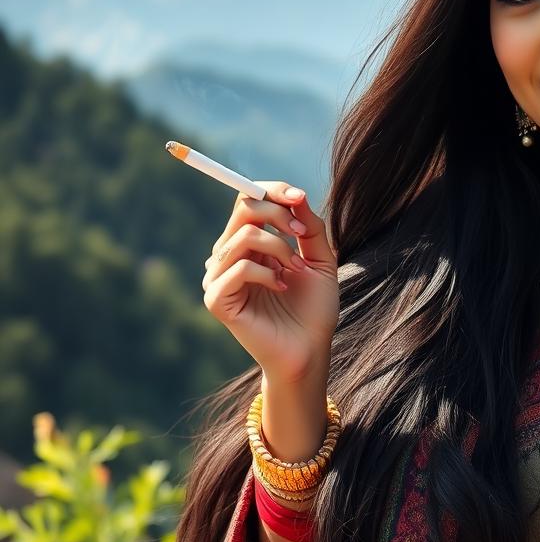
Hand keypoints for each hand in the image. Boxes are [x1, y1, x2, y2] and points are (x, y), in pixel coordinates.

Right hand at [202, 182, 337, 383]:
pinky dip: (266, 272)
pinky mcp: (217, 299)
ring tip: (298, 270)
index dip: (273, 190)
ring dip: (279, 248)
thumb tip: (296, 195)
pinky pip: (237, 268)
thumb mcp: (320, 260)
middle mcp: (230, 255)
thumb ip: (310, 227)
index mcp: (250, 243)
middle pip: (243, 208)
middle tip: (302, 233)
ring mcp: (220, 277)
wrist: (310, 350)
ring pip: (243, 236)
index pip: (248, 200)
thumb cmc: (314, 308)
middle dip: (278, 214)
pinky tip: (282, 287)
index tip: (300, 197)